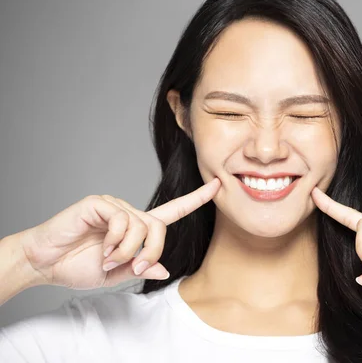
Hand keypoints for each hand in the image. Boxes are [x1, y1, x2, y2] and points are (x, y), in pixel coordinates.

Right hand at [19, 178, 220, 289]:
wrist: (45, 263)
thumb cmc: (78, 265)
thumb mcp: (117, 274)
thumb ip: (141, 268)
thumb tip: (166, 269)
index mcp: (137, 227)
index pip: (174, 211)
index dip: (197, 199)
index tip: (218, 185)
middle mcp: (130, 213)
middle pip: (160, 227)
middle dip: (152, 252)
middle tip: (135, 267)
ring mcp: (115, 205)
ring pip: (142, 225)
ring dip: (128, 251)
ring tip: (108, 259)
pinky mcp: (100, 203)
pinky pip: (122, 220)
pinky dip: (115, 240)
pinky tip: (101, 247)